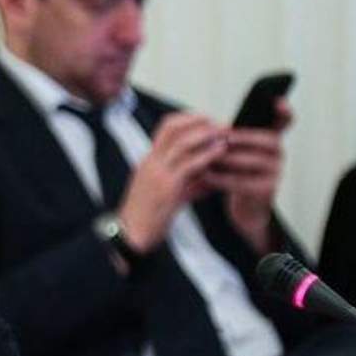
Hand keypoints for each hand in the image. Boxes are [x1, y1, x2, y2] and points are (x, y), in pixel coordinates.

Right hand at [118, 112, 228, 253]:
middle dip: (198, 122)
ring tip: (224, 134)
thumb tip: (208, 182)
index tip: (206, 120)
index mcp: (149, 161)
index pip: (165, 128)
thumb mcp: (166, 195)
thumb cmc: (146, 217)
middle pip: (173, 129)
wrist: (131, 236)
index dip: (187, 119)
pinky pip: (189, 165)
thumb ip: (187, 185)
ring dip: (206, 135)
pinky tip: (221, 152)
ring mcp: (158, 174)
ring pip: (182, 143)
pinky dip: (207, 154)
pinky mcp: (167, 188)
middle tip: (220, 124)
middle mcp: (151, 162)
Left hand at [206, 98, 292, 253]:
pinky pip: (241, 181)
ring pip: (251, 161)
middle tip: (220, 135)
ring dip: (226, 158)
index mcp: (272, 139)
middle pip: (264, 140)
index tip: (278, 101)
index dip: (284, 111)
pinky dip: (221, 177)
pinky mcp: (267, 191)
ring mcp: (276, 173)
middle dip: (240, 137)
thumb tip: (213, 127)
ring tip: (207, 155)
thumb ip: (232, 138)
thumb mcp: (237, 152)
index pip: (285, 121)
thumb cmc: (238, 173)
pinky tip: (205, 174)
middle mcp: (279, 154)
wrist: (246, 208)